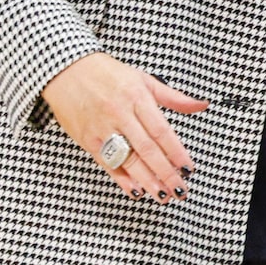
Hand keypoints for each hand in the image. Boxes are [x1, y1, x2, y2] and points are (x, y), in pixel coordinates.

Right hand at [42, 51, 205, 202]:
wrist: (63, 69)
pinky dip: (122, 179)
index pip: (161, 131)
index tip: (189, 169)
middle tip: (181, 190)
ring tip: (164, 195)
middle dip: (166, 173)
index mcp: (136, 97)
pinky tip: (137, 190)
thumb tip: (201, 105)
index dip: (176, 153)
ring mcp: (101, 128)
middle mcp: (119, 114)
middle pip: (147, 149)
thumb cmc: (106, 73)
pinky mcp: (86, 139)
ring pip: (127, 159)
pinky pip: (107, 163)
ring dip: (147, 180)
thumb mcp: (143, 79)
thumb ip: (173, 97)